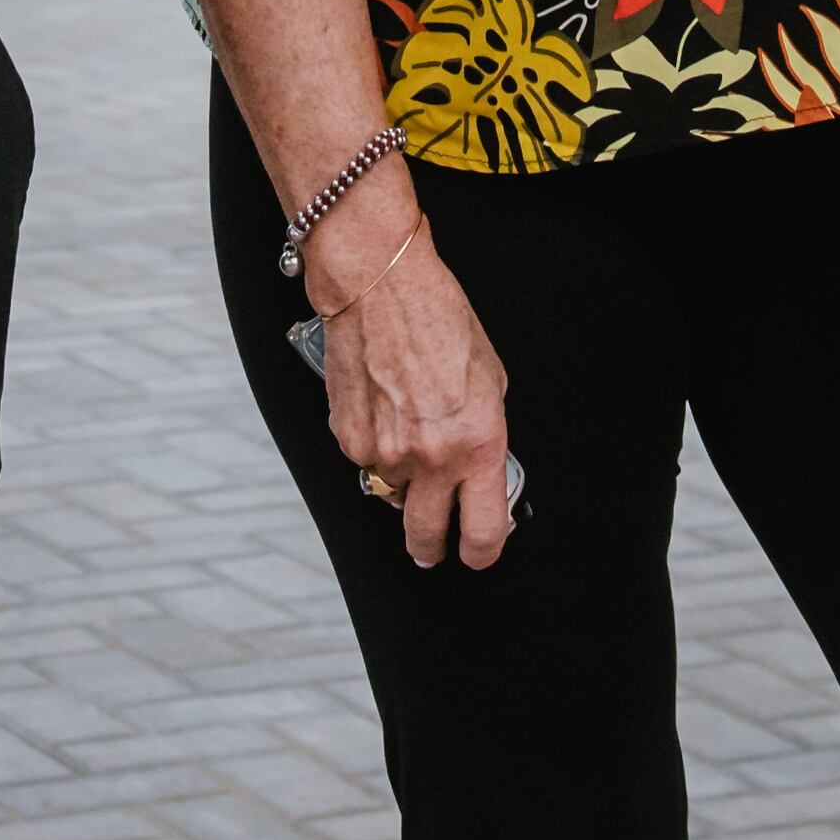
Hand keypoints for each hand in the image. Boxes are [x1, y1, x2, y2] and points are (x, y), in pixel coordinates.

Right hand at [310, 217, 514, 569]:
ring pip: (392, 495)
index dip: (483, 552)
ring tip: (406, 434)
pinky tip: (381, 410)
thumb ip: (484, 436)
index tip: (479, 554)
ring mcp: (385, 453)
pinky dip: (374, 449)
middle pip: (427, 538)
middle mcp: (431, 457)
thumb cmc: (438, 319)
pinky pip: (365, 464)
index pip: (484, 531)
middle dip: (431, 548)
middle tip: (433, 547)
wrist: (380, 286)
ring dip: (401, 483)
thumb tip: (477, 470)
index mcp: (477, 443)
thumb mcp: (491, 380)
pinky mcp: (348, 440)